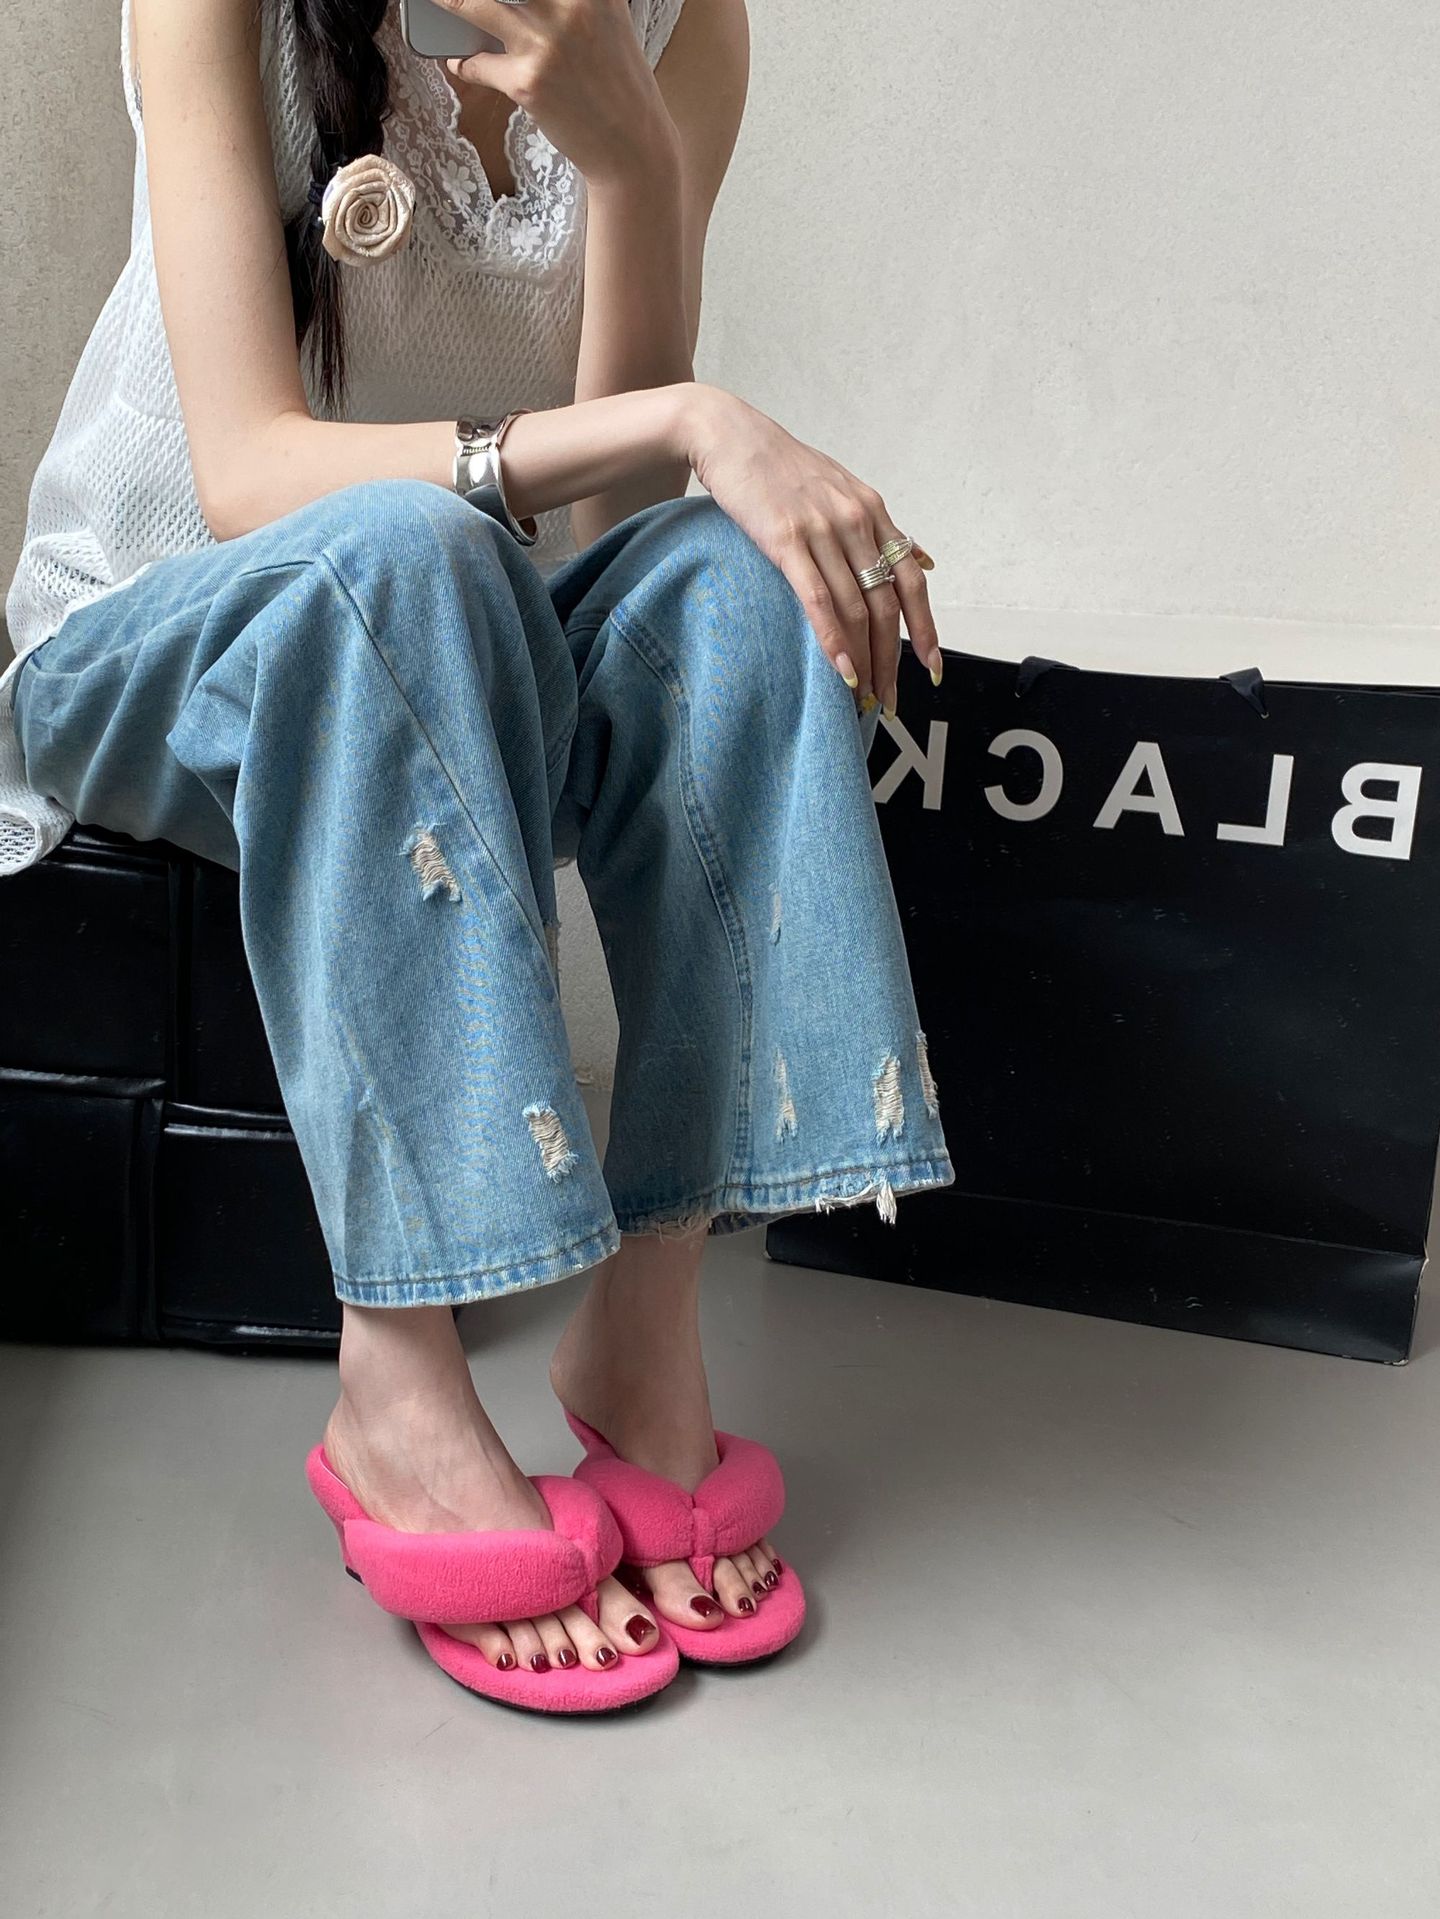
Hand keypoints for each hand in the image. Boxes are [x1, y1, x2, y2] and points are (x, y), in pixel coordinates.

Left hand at [435, 0, 678, 187]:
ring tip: (436, 2)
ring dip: (447, 2)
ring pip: (472, 5)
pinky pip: (476, 63)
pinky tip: (459, 61)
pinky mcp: (528, 83)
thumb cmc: (617, 81)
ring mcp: (547, 43)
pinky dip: (462, 62)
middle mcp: (571, 4)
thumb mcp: (605, 17)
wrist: (632, 146)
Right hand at [683, 387, 943, 711]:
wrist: (729, 435)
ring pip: (856, 608)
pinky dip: (833, 641)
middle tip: (889, 701)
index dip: (925, 628)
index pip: (911, 579)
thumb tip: (925, 559)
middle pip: (888, 603)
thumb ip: (881, 529)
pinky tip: (842, 671)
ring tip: (864, 697)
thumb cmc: (779, 467)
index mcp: (872, 511)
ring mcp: (822, 530)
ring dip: (865, 659)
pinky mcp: (786, 541)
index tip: (932, 668)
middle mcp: (855, 521)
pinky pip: (819, 600)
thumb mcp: (842, 489)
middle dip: (893, 659)